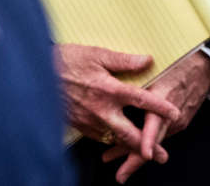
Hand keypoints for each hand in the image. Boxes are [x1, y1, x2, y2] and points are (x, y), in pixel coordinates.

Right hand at [55, 44, 180, 157]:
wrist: (35, 74)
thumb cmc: (66, 60)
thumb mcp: (96, 54)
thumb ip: (123, 60)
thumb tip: (147, 60)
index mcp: (110, 90)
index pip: (141, 100)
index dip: (160, 107)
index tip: (174, 113)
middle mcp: (101, 110)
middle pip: (129, 135)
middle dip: (148, 147)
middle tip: (162, 155)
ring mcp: (89, 121)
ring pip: (114, 140)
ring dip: (130, 148)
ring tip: (145, 154)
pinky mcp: (79, 126)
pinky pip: (100, 137)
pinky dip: (111, 142)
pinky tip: (118, 141)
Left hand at [99, 52, 209, 182]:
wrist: (203, 68)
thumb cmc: (177, 64)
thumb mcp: (156, 69)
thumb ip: (138, 82)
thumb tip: (113, 87)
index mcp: (164, 100)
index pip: (156, 124)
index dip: (149, 140)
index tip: (144, 154)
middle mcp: (171, 116)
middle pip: (154, 143)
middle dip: (135, 160)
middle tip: (120, 176)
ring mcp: (176, 122)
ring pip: (155, 142)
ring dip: (134, 151)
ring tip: (111, 158)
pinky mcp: (179, 124)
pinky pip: (160, 135)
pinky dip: (146, 142)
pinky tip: (130, 145)